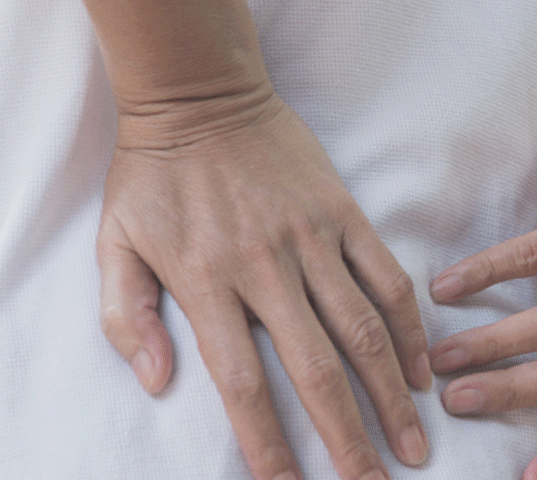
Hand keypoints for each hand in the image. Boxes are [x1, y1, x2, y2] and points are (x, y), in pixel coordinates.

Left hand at [96, 90, 432, 479]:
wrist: (198, 92)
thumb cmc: (152, 175)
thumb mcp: (113, 244)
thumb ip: (125, 316)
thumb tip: (156, 382)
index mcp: (206, 281)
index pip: (243, 384)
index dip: (268, 445)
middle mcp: (265, 265)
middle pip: (318, 368)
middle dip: (349, 439)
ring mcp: (311, 236)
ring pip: (363, 328)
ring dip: (391, 394)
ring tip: (414, 445)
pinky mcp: (342, 211)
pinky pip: (386, 276)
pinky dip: (408, 326)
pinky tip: (423, 368)